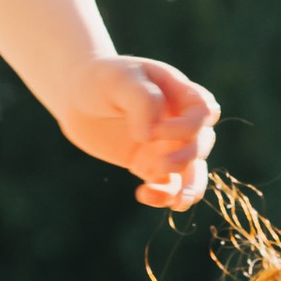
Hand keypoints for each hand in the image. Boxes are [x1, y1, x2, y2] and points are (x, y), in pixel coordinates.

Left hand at [53, 53, 217, 210]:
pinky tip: (143, 194)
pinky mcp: (150, 164)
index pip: (204, 113)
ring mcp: (165, 144)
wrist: (76, 98)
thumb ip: (142, 100)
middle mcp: (178, 120)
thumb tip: (150, 137)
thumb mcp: (120, 79)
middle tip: (155, 165)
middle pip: (201, 145)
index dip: (186, 128)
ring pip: (193, 172)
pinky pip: (169, 186)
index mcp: (179, 93)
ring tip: (176, 201)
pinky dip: (163, 196)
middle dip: (183, 159)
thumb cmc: (101, 79)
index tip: (152, 132)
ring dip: (188, 188)